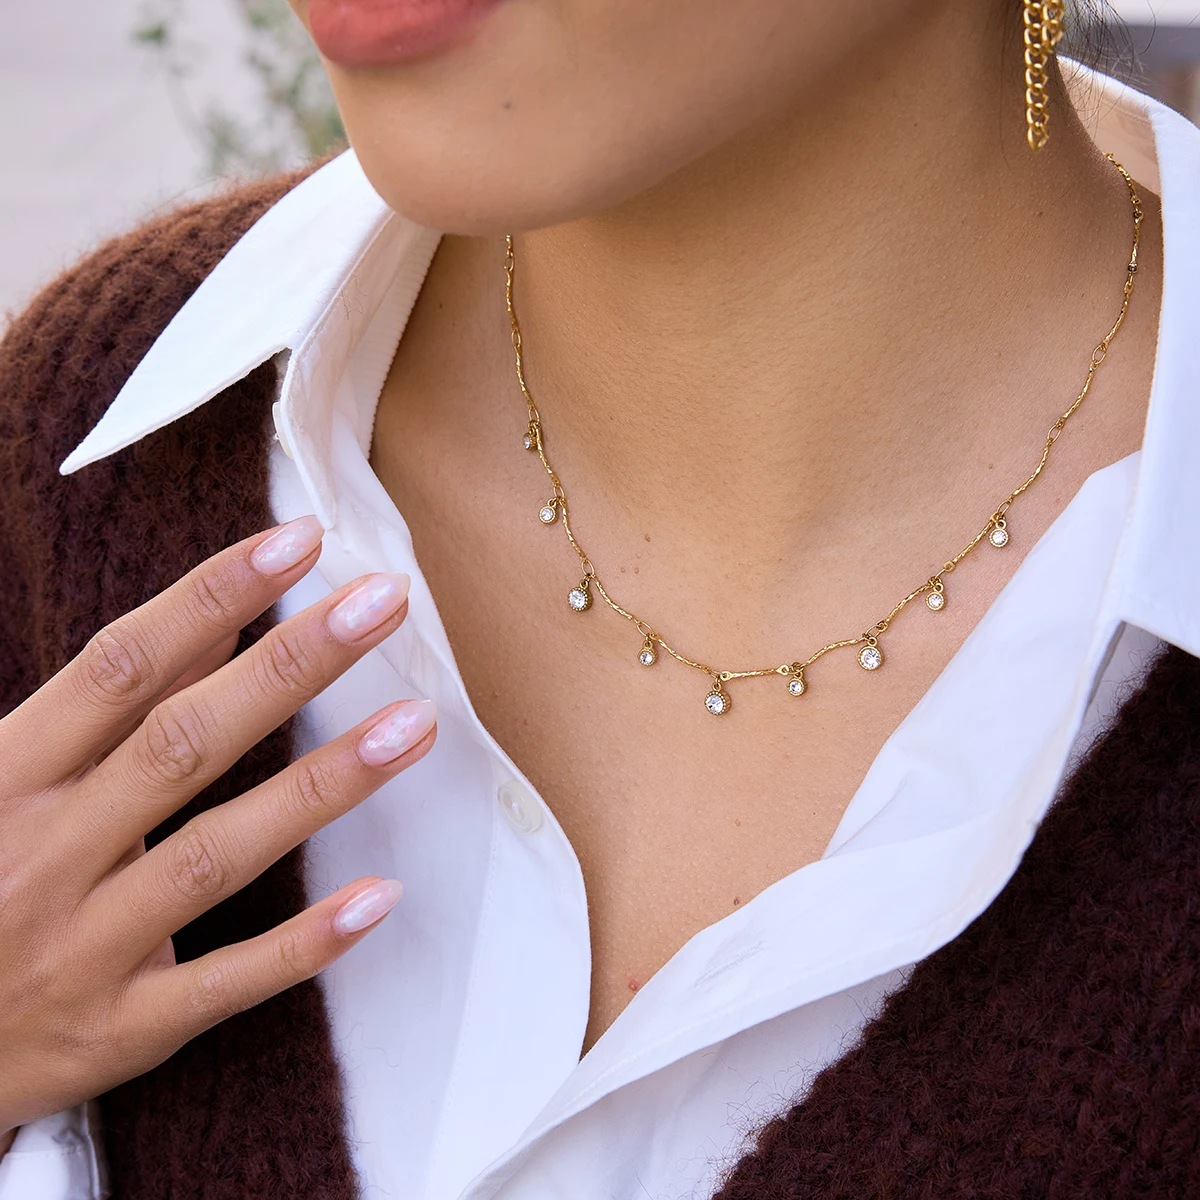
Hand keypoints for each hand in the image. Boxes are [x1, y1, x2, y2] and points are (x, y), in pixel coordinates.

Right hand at [0, 517, 435, 1136]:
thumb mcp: (7, 777)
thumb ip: (105, 704)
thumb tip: (216, 622)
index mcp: (6, 778)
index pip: (121, 667)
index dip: (212, 596)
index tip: (300, 541)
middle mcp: (44, 856)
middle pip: (184, 744)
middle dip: (291, 666)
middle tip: (385, 601)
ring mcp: (83, 948)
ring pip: (217, 857)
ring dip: (322, 787)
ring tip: (414, 725)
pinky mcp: (119, 1029)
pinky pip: (224, 983)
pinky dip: (303, 944)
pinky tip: (380, 895)